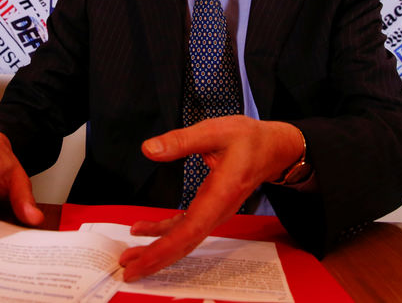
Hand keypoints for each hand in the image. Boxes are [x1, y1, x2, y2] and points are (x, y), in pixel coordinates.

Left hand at [118, 115, 302, 280]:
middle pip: (185, 243)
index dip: (164, 249)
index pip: (190, 230)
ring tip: (130, 256)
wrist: (273, 148)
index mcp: (221, 193)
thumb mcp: (216, 130)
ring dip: (157, 249)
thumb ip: (181, 140)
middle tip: (128, 270)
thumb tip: (150, 149)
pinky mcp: (210, 208)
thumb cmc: (250, 139)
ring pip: (184, 238)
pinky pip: (186, 227)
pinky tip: (144, 230)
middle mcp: (218, 209)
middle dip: (156, 258)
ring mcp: (215, 212)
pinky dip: (164, 232)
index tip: (142, 262)